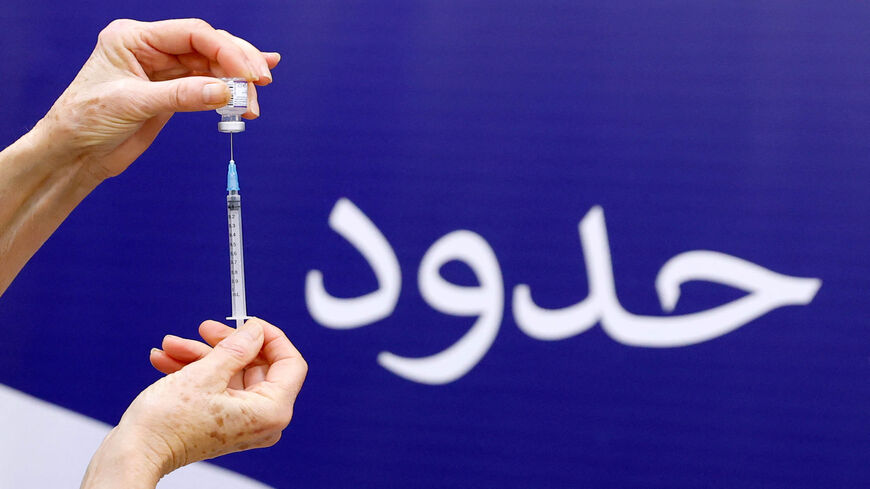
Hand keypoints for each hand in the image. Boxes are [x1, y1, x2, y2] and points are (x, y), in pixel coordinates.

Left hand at [38, 18, 278, 182]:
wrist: (74, 154)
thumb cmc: (84, 121)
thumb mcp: (133, 104)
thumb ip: (181, 95)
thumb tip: (223, 92)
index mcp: (134, 38)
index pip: (192, 34)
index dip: (225, 51)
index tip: (247, 73)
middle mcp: (151, 49)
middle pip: (209, 46)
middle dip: (238, 65)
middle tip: (260, 83)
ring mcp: (163, 71)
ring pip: (213, 67)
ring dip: (237, 83)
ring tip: (252, 105)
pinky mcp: (172, 93)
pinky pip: (208, 85)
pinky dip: (228, 90)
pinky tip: (249, 88)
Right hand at [83, 318, 306, 486]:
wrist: (135, 454)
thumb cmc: (168, 425)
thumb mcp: (206, 373)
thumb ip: (237, 347)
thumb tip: (256, 331)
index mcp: (271, 411)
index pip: (291, 363)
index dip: (270, 336)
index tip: (248, 322)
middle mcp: (263, 420)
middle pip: (257, 366)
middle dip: (225, 344)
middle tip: (204, 328)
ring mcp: (242, 422)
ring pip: (231, 373)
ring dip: (201, 355)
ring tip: (172, 344)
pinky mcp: (222, 421)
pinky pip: (218, 387)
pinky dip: (195, 370)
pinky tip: (168, 358)